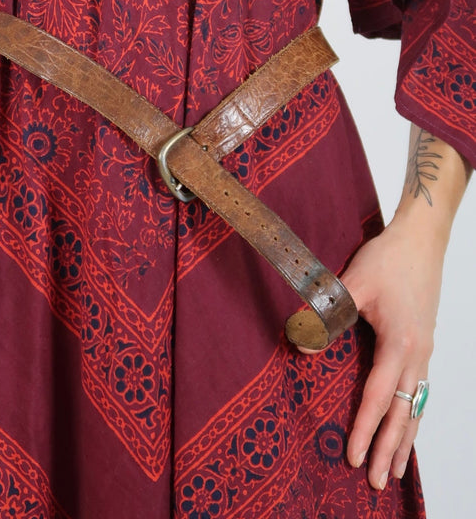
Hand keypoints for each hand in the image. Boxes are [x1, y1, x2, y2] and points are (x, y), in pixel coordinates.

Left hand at [328, 215, 443, 489]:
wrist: (420, 241)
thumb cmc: (388, 259)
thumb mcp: (352, 283)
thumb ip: (327, 315)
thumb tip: (300, 344)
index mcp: (400, 344)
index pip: (379, 397)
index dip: (365, 429)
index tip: (352, 456)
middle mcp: (417, 355)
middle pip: (403, 413)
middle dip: (388, 449)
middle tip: (375, 482)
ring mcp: (424, 352)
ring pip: (416, 406)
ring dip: (404, 439)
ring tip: (394, 470)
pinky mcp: (423, 346)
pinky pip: (419, 392)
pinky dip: (412, 416)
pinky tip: (406, 427)